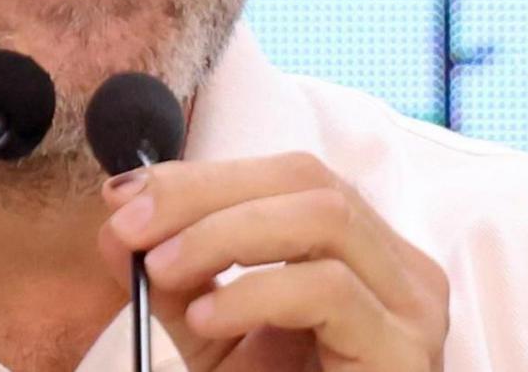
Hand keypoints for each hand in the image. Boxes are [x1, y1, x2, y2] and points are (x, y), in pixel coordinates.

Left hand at [99, 154, 447, 370]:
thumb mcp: (215, 336)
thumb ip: (176, 282)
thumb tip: (117, 227)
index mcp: (362, 252)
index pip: (287, 175)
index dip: (203, 175)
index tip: (124, 196)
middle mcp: (399, 267)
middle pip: (307, 179)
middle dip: (206, 192)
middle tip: (132, 227)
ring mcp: (411, 306)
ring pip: (326, 216)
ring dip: (225, 231)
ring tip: (162, 269)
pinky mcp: (403, 351)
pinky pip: (330, 289)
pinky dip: (255, 291)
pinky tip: (208, 316)